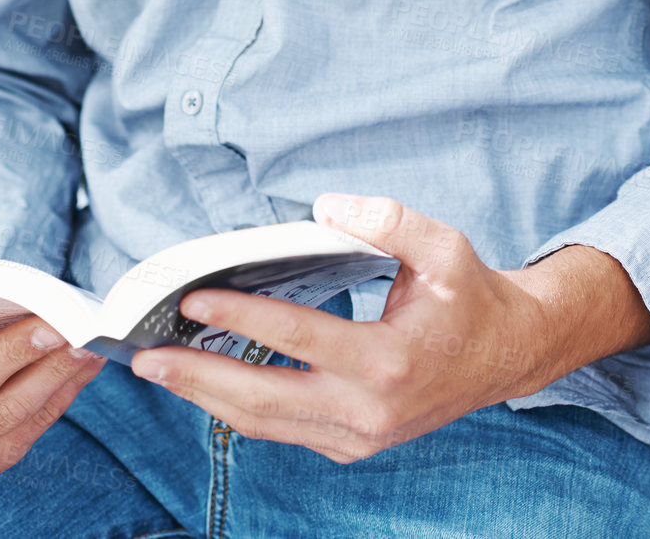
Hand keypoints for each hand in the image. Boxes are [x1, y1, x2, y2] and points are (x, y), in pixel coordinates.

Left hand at [131, 195, 649, 462]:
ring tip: (157, 369)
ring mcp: (357, 437)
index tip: (195, 297)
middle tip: (143, 355)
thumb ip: (387, 220)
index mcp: (389, 363)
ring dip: (206, 397)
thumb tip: (325, 204)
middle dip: (198, 377)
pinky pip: (282, 428)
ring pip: (265, 424)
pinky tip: (204, 382)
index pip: (299, 339)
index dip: (243, 315)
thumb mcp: (444, 245)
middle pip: (264, 399)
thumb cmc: (470, 295)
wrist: (506, 354)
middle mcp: (369, 413)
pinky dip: (238, 407)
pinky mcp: (351, 444)